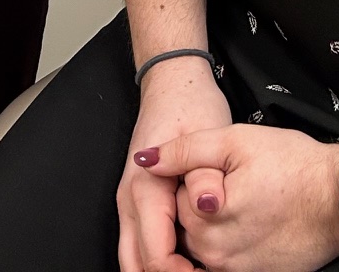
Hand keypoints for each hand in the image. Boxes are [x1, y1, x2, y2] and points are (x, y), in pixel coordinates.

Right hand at [119, 58, 232, 271]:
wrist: (173, 85)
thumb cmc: (189, 107)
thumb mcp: (207, 135)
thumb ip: (206, 176)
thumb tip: (208, 205)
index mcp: (145, 189)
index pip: (155, 255)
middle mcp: (130, 200)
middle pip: (135, 265)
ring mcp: (131, 203)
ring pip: (134, 257)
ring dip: (160, 268)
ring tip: (196, 268)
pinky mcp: (139, 202)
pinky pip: (142, 243)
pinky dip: (160, 257)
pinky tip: (188, 257)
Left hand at [136, 124, 338, 271]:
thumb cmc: (295, 167)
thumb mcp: (236, 141)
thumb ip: (184, 151)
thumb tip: (145, 160)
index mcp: (205, 221)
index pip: (175, 200)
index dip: (197, 179)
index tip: (226, 171)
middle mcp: (215, 256)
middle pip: (188, 227)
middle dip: (203, 206)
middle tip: (241, 184)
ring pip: (206, 247)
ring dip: (217, 226)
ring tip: (249, 204)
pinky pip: (227, 263)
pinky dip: (232, 245)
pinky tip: (255, 225)